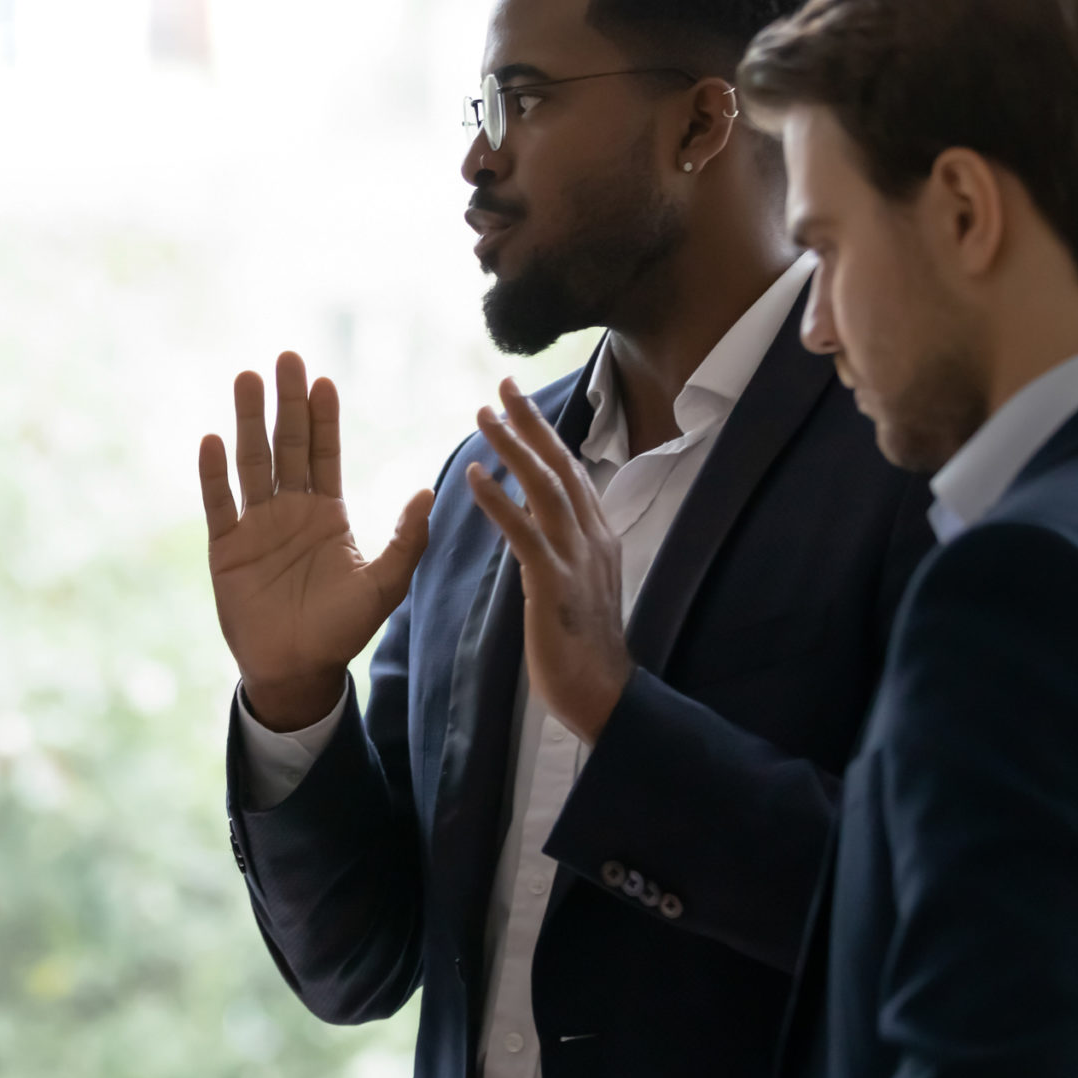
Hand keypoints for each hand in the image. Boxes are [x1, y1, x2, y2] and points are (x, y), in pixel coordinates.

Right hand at [199, 351, 434, 729]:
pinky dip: (215, 473)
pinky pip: (219, 503)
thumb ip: (406, 539)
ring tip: (247, 379)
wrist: (297, 669)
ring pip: (252, 462)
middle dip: (287, 402)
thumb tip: (428, 491)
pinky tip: (213, 440)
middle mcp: (289, 510)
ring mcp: (255, 526)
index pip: (325, 453)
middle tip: (286, 358)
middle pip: (287, 445)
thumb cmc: (342, 629)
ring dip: (249, 421)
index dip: (324, 416)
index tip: (323, 379)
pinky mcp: (226, 548)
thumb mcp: (384, 584)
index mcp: (327, 513)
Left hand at [466, 378, 634, 740]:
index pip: (572, 472)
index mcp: (598, 537)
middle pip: (561, 466)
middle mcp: (592, 538)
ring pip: (544, 488)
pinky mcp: (552, 583)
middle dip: (532, 422)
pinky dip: (499, 500)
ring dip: (512, 447)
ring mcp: (575, 558)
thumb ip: (569, 548)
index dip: (547, 435)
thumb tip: (550, 522)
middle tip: (502, 385)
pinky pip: (524, 533)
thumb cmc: (585, 644)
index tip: (522, 402)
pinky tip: (473, 476)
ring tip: (482, 415)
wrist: (603, 692)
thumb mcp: (581, 584)